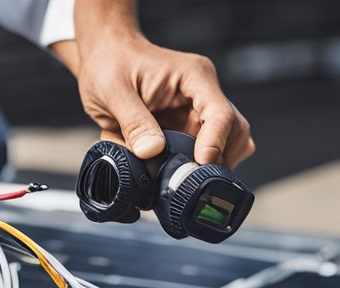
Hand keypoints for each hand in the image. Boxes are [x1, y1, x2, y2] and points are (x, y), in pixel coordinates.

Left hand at [57, 35, 253, 167]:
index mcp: (193, 77)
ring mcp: (199, 111)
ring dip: (208, 165)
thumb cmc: (110, 63)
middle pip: (234, 132)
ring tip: (177, 175)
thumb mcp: (114, 91)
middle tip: (187, 178)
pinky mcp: (190, 127)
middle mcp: (203, 93)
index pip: (221, 114)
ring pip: (227, 145)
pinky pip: (207, 152)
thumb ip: (133, 123)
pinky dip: (196, 167)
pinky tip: (175, 171)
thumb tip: (151, 152)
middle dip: (216, 159)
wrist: (105, 58)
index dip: (215, 144)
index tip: (199, 164)